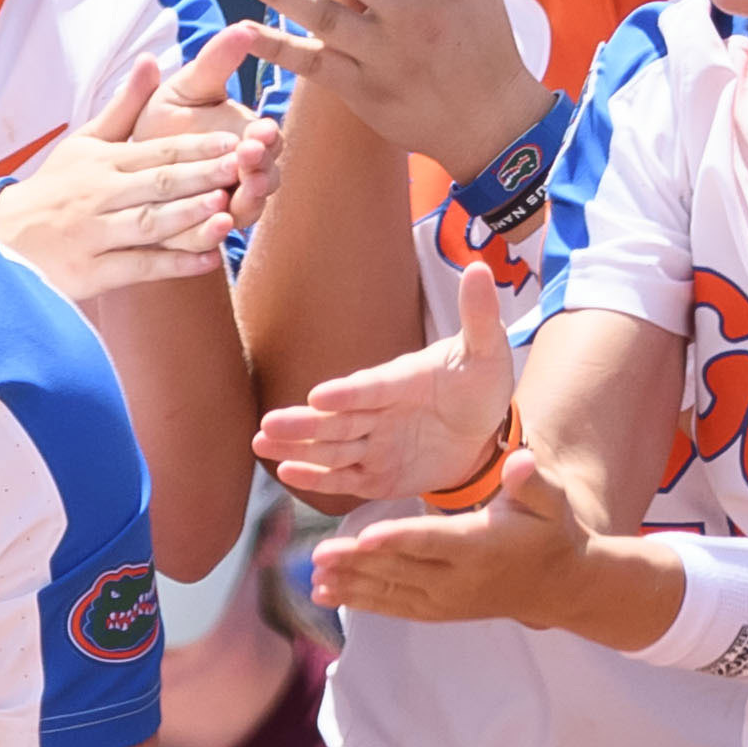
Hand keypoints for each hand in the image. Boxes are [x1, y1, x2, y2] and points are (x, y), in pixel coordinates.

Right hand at [0, 24, 278, 303]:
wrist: (4, 238)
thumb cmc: (56, 188)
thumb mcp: (84, 142)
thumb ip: (124, 106)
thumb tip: (152, 59)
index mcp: (102, 162)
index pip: (155, 151)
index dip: (195, 146)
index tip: (234, 141)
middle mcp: (98, 195)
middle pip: (157, 184)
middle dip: (201, 176)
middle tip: (242, 168)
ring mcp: (94, 235)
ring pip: (148, 224)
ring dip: (188, 217)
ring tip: (227, 210)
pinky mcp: (92, 272)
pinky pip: (138, 267)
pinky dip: (174, 264)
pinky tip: (209, 259)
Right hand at [257, 264, 516, 505]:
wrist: (485, 428)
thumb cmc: (480, 383)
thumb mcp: (486, 351)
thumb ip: (478, 316)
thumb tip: (478, 268)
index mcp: (400, 381)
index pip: (370, 388)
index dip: (347, 393)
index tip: (318, 395)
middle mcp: (379, 412)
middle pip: (337, 419)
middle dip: (303, 423)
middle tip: (268, 425)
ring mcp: (375, 444)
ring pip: (332, 447)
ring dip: (298, 448)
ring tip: (260, 443)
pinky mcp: (377, 475)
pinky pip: (346, 478)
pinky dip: (319, 478)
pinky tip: (288, 473)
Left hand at [307, 446, 617, 629]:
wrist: (559, 585)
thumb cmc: (549, 531)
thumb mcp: (550, 500)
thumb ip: (532, 481)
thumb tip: (519, 462)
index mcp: (481, 546)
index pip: (432, 542)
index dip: (397, 540)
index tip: (363, 537)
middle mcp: (459, 579)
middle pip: (401, 570)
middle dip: (357, 565)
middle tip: (318, 555)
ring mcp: (447, 600)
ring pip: (392, 592)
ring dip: (351, 585)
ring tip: (313, 577)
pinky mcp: (438, 610)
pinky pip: (395, 607)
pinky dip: (361, 601)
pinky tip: (327, 594)